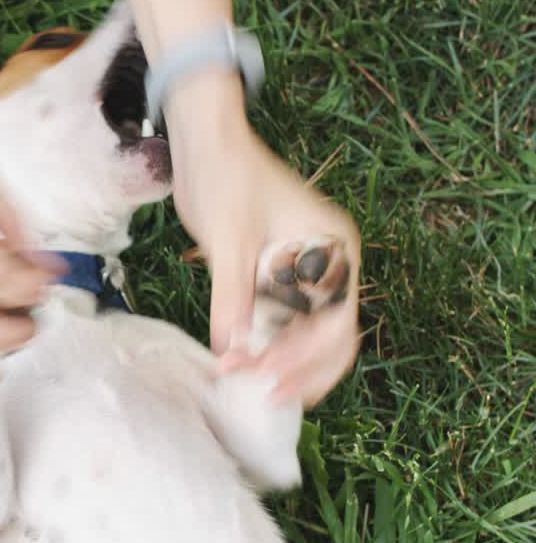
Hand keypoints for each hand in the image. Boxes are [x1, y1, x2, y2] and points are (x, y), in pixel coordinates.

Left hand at [175, 122, 361, 407]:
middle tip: (266, 398)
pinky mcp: (278, 273)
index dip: (308, 357)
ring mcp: (306, 269)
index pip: (337, 320)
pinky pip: (283, 319)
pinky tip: (238, 362)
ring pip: (307, 332)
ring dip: (281, 361)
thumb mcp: (228, 238)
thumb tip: (231, 348)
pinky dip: (265, 343)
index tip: (270, 379)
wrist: (205, 144)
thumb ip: (232, 294)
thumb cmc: (224, 177)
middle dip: (302, 370)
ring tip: (247, 386)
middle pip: (332, 335)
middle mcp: (329, 262)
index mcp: (335, 248)